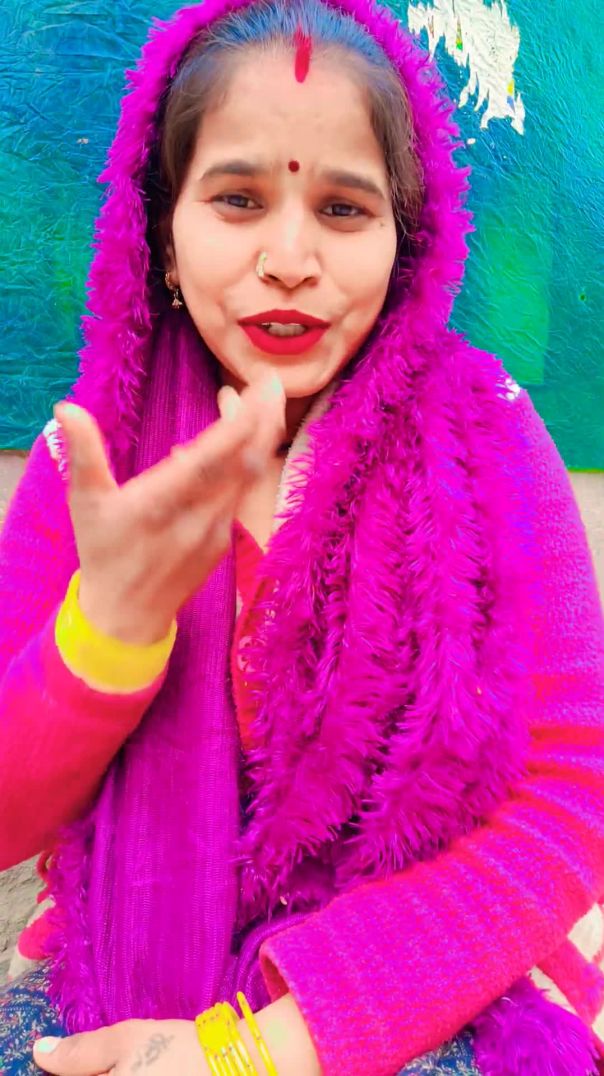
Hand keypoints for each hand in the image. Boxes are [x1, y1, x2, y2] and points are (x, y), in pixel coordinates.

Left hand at [33, 995, 322, 1075]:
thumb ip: (80, 1051)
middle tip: (136, 1060)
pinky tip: (167, 1074)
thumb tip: (41, 1051)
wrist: (241, 1066)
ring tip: (155, 1066)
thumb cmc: (181, 1049)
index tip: (99, 1062)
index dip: (83, 1071)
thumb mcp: (128, 1039)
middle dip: (109, 1073)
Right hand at [55, 373, 285, 644]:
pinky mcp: (224, 539)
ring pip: (250, 476)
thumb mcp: (85, 503)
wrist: (127, 616)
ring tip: (250, 399)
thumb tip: (66, 408)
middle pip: (247, 462)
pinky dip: (242, 461)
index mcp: (162, 504)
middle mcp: (198, 517)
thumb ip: (83, 453)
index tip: (251, 388)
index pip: (212, 459)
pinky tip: (228, 442)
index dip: (239, 423)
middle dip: (264, 418)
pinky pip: (241, 492)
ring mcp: (217, 530)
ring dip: (257, 436)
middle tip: (268, 381)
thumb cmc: (103, 554)